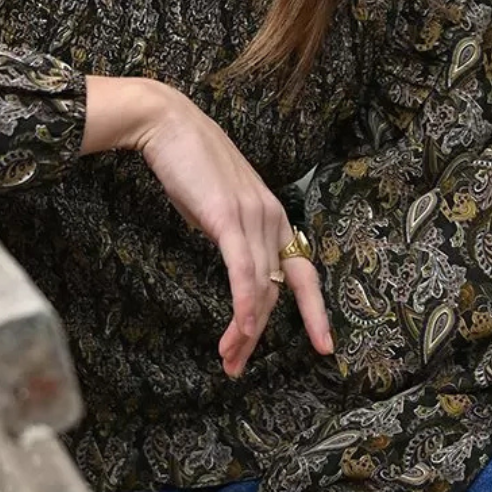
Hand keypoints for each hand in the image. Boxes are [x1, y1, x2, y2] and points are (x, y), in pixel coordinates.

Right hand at [135, 87, 332, 377]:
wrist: (168, 124)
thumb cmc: (189, 163)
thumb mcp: (219, 205)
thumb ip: (233, 233)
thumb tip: (234, 261)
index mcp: (274, 216)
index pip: (302, 272)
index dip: (315, 312)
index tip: (323, 346)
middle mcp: (272, 218)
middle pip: (278, 290)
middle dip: (260, 335)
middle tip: (239, 367)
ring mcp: (254, 217)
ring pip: (261, 288)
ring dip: (246, 331)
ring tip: (229, 360)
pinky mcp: (229, 218)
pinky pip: (244, 272)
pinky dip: (244, 306)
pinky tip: (240, 331)